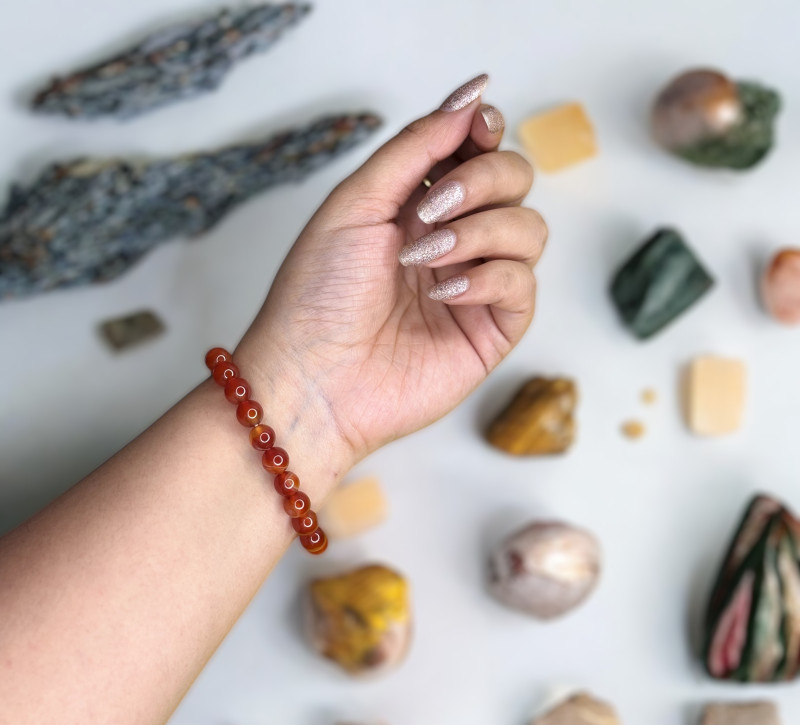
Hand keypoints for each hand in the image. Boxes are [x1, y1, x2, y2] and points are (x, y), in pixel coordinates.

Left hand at [237, 75, 547, 465]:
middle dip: (484, 179)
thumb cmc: (318, 296)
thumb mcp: (357, 203)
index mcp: (419, 205)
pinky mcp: (492, 330)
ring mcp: (477, 286)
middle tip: (433, 207)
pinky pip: (523, 285)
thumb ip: (416, 147)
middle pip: (516, 180)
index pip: (478, 150)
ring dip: (482, 231)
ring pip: (531, 229)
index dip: (485, 130)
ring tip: (426, 258)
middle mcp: (455, 240)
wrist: (313, 379)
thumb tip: (472, 95)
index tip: (475, 127)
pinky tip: (441, 296)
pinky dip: (488, 279)